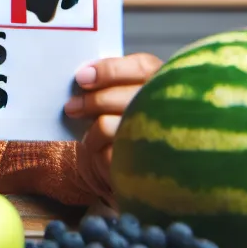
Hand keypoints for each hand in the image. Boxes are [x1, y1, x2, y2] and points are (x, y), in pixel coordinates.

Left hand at [64, 52, 162, 202]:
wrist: (150, 179)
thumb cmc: (138, 132)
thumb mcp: (134, 102)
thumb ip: (118, 85)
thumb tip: (85, 75)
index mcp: (172, 87)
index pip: (143, 67)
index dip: (109, 69)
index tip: (82, 76)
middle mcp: (174, 112)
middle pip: (122, 96)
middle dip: (90, 101)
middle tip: (72, 106)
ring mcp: (163, 141)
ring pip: (108, 125)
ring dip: (91, 132)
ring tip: (89, 137)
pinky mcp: (148, 168)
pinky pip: (107, 154)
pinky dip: (97, 152)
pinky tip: (99, 153)